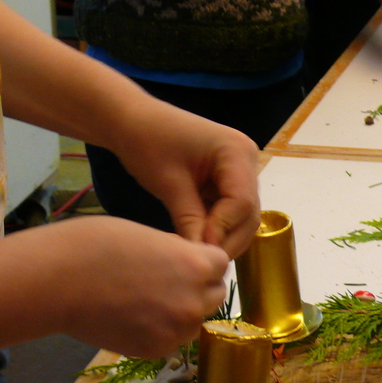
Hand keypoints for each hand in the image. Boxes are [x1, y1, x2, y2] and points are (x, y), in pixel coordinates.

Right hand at [44, 217, 230, 357]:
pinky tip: (133, 316)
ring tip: (146, 300)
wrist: (56, 281)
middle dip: (198, 288)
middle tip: (166, 281)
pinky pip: (170, 341)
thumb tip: (190, 264)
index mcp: (196, 266)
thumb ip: (178, 253)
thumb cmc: (95, 246)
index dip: (204, 261)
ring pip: (194, 322)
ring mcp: (175, 331)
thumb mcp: (149, 235)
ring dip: (181, 312)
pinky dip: (159, 331)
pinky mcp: (154, 351)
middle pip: (215, 295)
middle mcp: (194, 302)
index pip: (221, 265)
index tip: (186, 261)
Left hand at [110, 100, 261, 259]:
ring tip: (198, 254)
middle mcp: (248, 160)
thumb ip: (190, 221)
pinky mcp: (229, 180)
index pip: (242, 202)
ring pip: (243, 216)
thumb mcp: (168, 184)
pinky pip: (231, 211)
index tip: (199, 252)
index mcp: (237, 152)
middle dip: (228, 239)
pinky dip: (217, 228)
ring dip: (223, 237)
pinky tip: (198, 240)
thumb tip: (201, 259)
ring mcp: (241, 170)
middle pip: (249, 213)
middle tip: (201, 262)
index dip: (223, 230)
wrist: (132, 120)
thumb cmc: (147, 142)